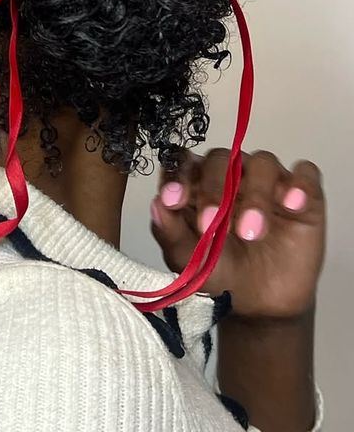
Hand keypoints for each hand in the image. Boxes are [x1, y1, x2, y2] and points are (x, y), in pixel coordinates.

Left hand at [150, 149, 325, 319]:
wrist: (259, 305)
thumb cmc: (217, 272)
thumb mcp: (187, 260)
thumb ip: (170, 232)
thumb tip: (157, 204)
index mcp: (195, 182)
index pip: (182, 161)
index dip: (176, 174)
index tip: (172, 199)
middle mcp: (230, 174)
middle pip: (220, 158)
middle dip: (213, 190)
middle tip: (211, 224)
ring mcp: (267, 182)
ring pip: (262, 162)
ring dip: (256, 194)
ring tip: (251, 232)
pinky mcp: (303, 196)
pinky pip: (306, 174)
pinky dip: (299, 184)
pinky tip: (292, 204)